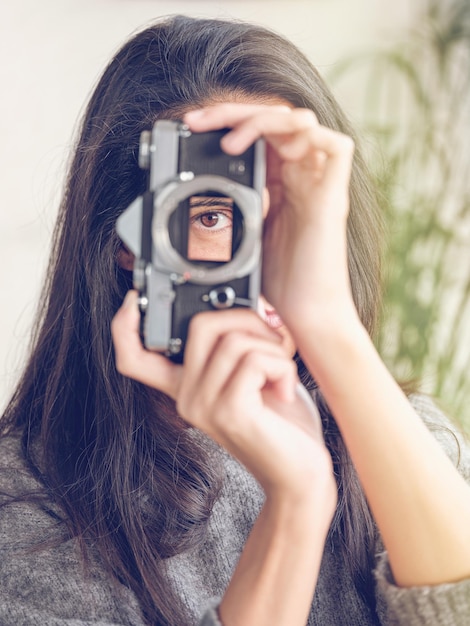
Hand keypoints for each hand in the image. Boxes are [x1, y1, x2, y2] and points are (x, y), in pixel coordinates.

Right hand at [112, 292, 335, 508]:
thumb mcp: (253, 377)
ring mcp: (203, 406)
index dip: (124, 324)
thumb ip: (238, 344)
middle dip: (247, 318)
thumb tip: (249, 302)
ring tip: (282, 372)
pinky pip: (254, 359)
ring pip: (233, 340)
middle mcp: (186, 397)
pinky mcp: (228, 412)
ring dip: (272, 347)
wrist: (300, 475)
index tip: (135, 298)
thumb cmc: (282, 424)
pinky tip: (286, 389)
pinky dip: (282, 365)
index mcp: (186, 387)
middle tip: (273, 341)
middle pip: (200, 324)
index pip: (134, 356)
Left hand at [183, 103, 358, 341]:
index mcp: (279, 183)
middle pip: (275, 119)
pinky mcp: (334, 195)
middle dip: (232, 112)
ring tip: (227, 141)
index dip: (226, 121)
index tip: (191, 126)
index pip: (257, 134)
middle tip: (197, 120)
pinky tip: (263, 151)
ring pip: (300, 121)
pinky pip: (334, 145)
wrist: (305, 313)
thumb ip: (232, 207)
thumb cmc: (278, 282)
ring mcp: (318, 183)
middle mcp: (300, 177)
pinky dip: (297, 135)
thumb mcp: (241, 235)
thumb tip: (203, 190)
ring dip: (259, 120)